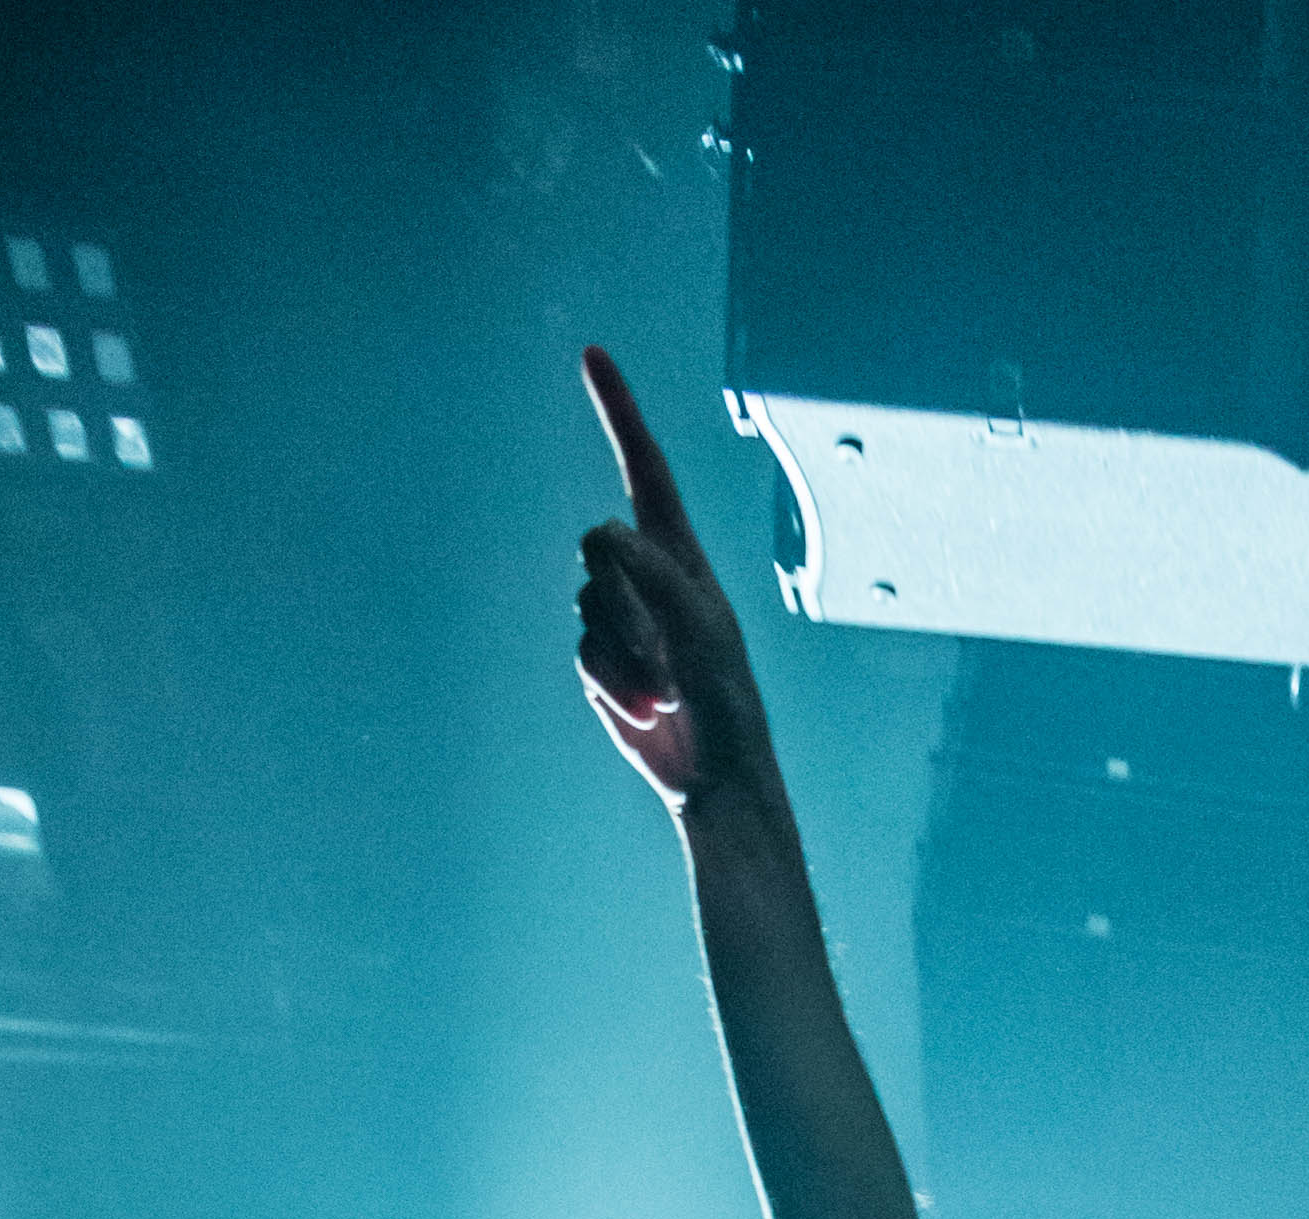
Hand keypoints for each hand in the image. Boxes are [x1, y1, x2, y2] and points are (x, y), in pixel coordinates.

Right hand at [575, 347, 774, 811]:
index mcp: (681, 554)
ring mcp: (620, 618)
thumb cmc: (725, 697)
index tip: (594, 355)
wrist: (717, 774)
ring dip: (623, 655)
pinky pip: (582, 654)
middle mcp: (646, 576)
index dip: (620, 411)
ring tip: (667, 690)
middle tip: (668, 652)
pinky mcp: (603, 662)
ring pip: (584, 606)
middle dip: (622, 601)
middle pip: (596, 547)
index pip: (645, 468)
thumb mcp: (698, 624)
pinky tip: (649, 710)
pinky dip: (612, 684)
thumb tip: (600, 534)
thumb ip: (651, 571)